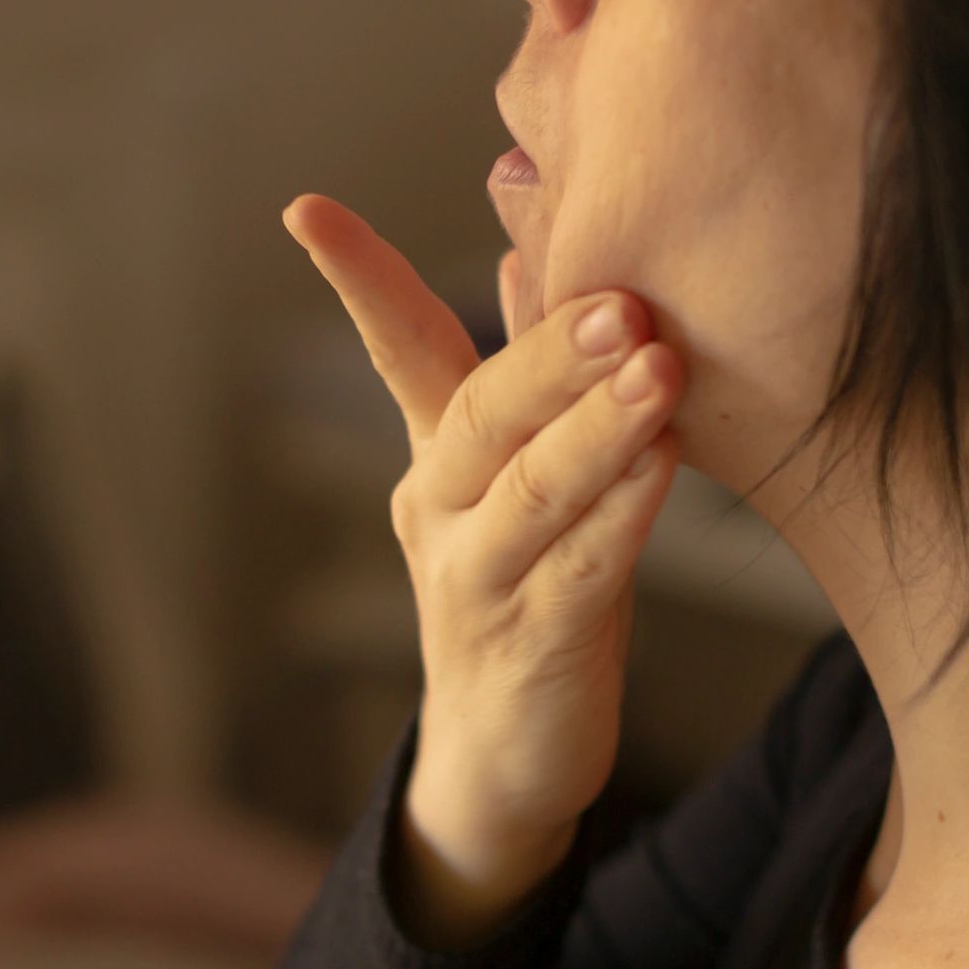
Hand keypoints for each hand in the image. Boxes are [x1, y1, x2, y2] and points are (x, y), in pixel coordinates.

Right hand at [284, 195, 683, 850]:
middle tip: (617, 300)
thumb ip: (520, 370)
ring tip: (656, 367)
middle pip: (479, 416)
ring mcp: (483, 583)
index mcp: (439, 458)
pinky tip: (663, 466)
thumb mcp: (516, 477)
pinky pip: (581, 572)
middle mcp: (443, 513)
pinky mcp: (537, 647)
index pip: (396, 351)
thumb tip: (519, 243)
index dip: (357, 282)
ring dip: (595, 428)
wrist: (503, 759)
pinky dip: (621, 517)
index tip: (305, 209)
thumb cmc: (526, 594)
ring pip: (532, 493)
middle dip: (547, 353)